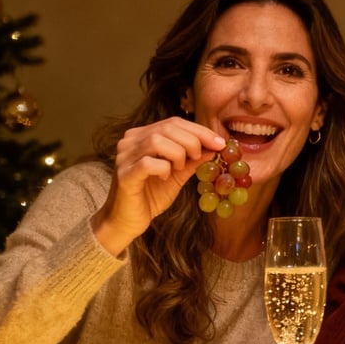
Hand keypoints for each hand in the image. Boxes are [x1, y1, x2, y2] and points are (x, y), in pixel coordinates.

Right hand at [92, 118, 225, 255]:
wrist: (128, 220)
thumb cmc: (151, 195)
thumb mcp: (179, 174)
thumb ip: (194, 160)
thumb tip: (215, 147)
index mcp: (143, 136)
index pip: (174, 122)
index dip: (200, 131)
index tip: (220, 143)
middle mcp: (130, 141)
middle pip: (167, 127)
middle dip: (192, 141)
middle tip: (199, 158)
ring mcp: (124, 156)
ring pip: (157, 141)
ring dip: (177, 154)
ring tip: (178, 169)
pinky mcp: (124, 174)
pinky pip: (148, 163)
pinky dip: (163, 169)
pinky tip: (165, 178)